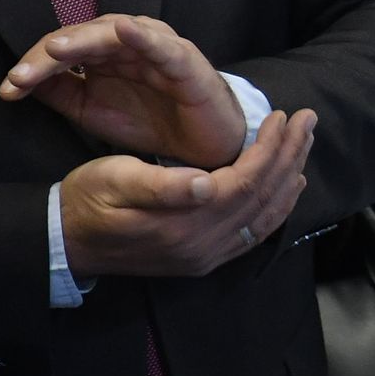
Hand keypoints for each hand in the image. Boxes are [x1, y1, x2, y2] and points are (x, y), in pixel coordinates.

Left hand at [3, 14, 250, 171]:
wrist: (201, 148)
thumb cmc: (151, 122)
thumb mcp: (93, 112)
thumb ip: (61, 93)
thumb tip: (19, 81)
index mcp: (105, 54)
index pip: (62, 50)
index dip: (32, 67)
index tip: (8, 91)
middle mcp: (129, 44)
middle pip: (82, 39)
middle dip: (47, 57)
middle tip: (20, 76)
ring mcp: (158, 49)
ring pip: (115, 36)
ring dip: (84, 40)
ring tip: (56, 49)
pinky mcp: (186, 62)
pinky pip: (163, 47)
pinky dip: (143, 37)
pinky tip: (124, 31)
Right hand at [60, 107, 314, 279]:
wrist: (66, 242)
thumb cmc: (89, 199)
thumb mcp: (116, 180)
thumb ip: (162, 186)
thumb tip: (205, 184)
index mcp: (184, 223)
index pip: (245, 182)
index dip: (269, 149)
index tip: (282, 115)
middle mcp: (202, 247)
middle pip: (262, 198)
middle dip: (290, 156)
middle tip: (308, 119)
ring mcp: (204, 257)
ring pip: (264, 218)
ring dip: (289, 178)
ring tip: (304, 144)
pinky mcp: (202, 260)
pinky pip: (252, 236)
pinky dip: (276, 209)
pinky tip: (288, 187)